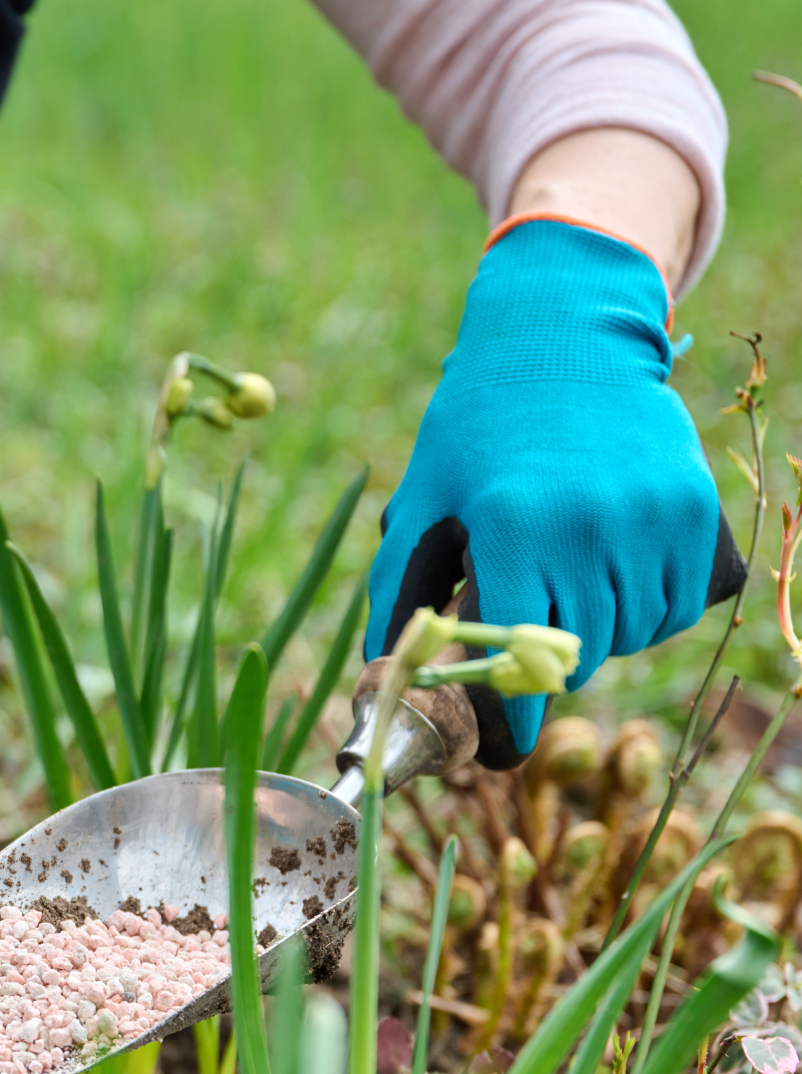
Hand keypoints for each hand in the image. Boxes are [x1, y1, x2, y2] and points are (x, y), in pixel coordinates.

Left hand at [365, 216, 743, 765]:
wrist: (562, 335)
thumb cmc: (478, 422)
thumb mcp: (426, 494)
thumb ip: (401, 583)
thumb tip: (382, 666)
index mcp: (513, 528)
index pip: (518, 656)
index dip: (514, 709)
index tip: (507, 737)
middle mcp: (587, 527)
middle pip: (578, 655)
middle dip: (549, 663)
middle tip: (531, 637)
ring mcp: (648, 517)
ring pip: (631, 636)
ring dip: (600, 637)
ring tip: (570, 593)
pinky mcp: (692, 509)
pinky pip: (676, 606)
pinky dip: (648, 614)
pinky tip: (615, 583)